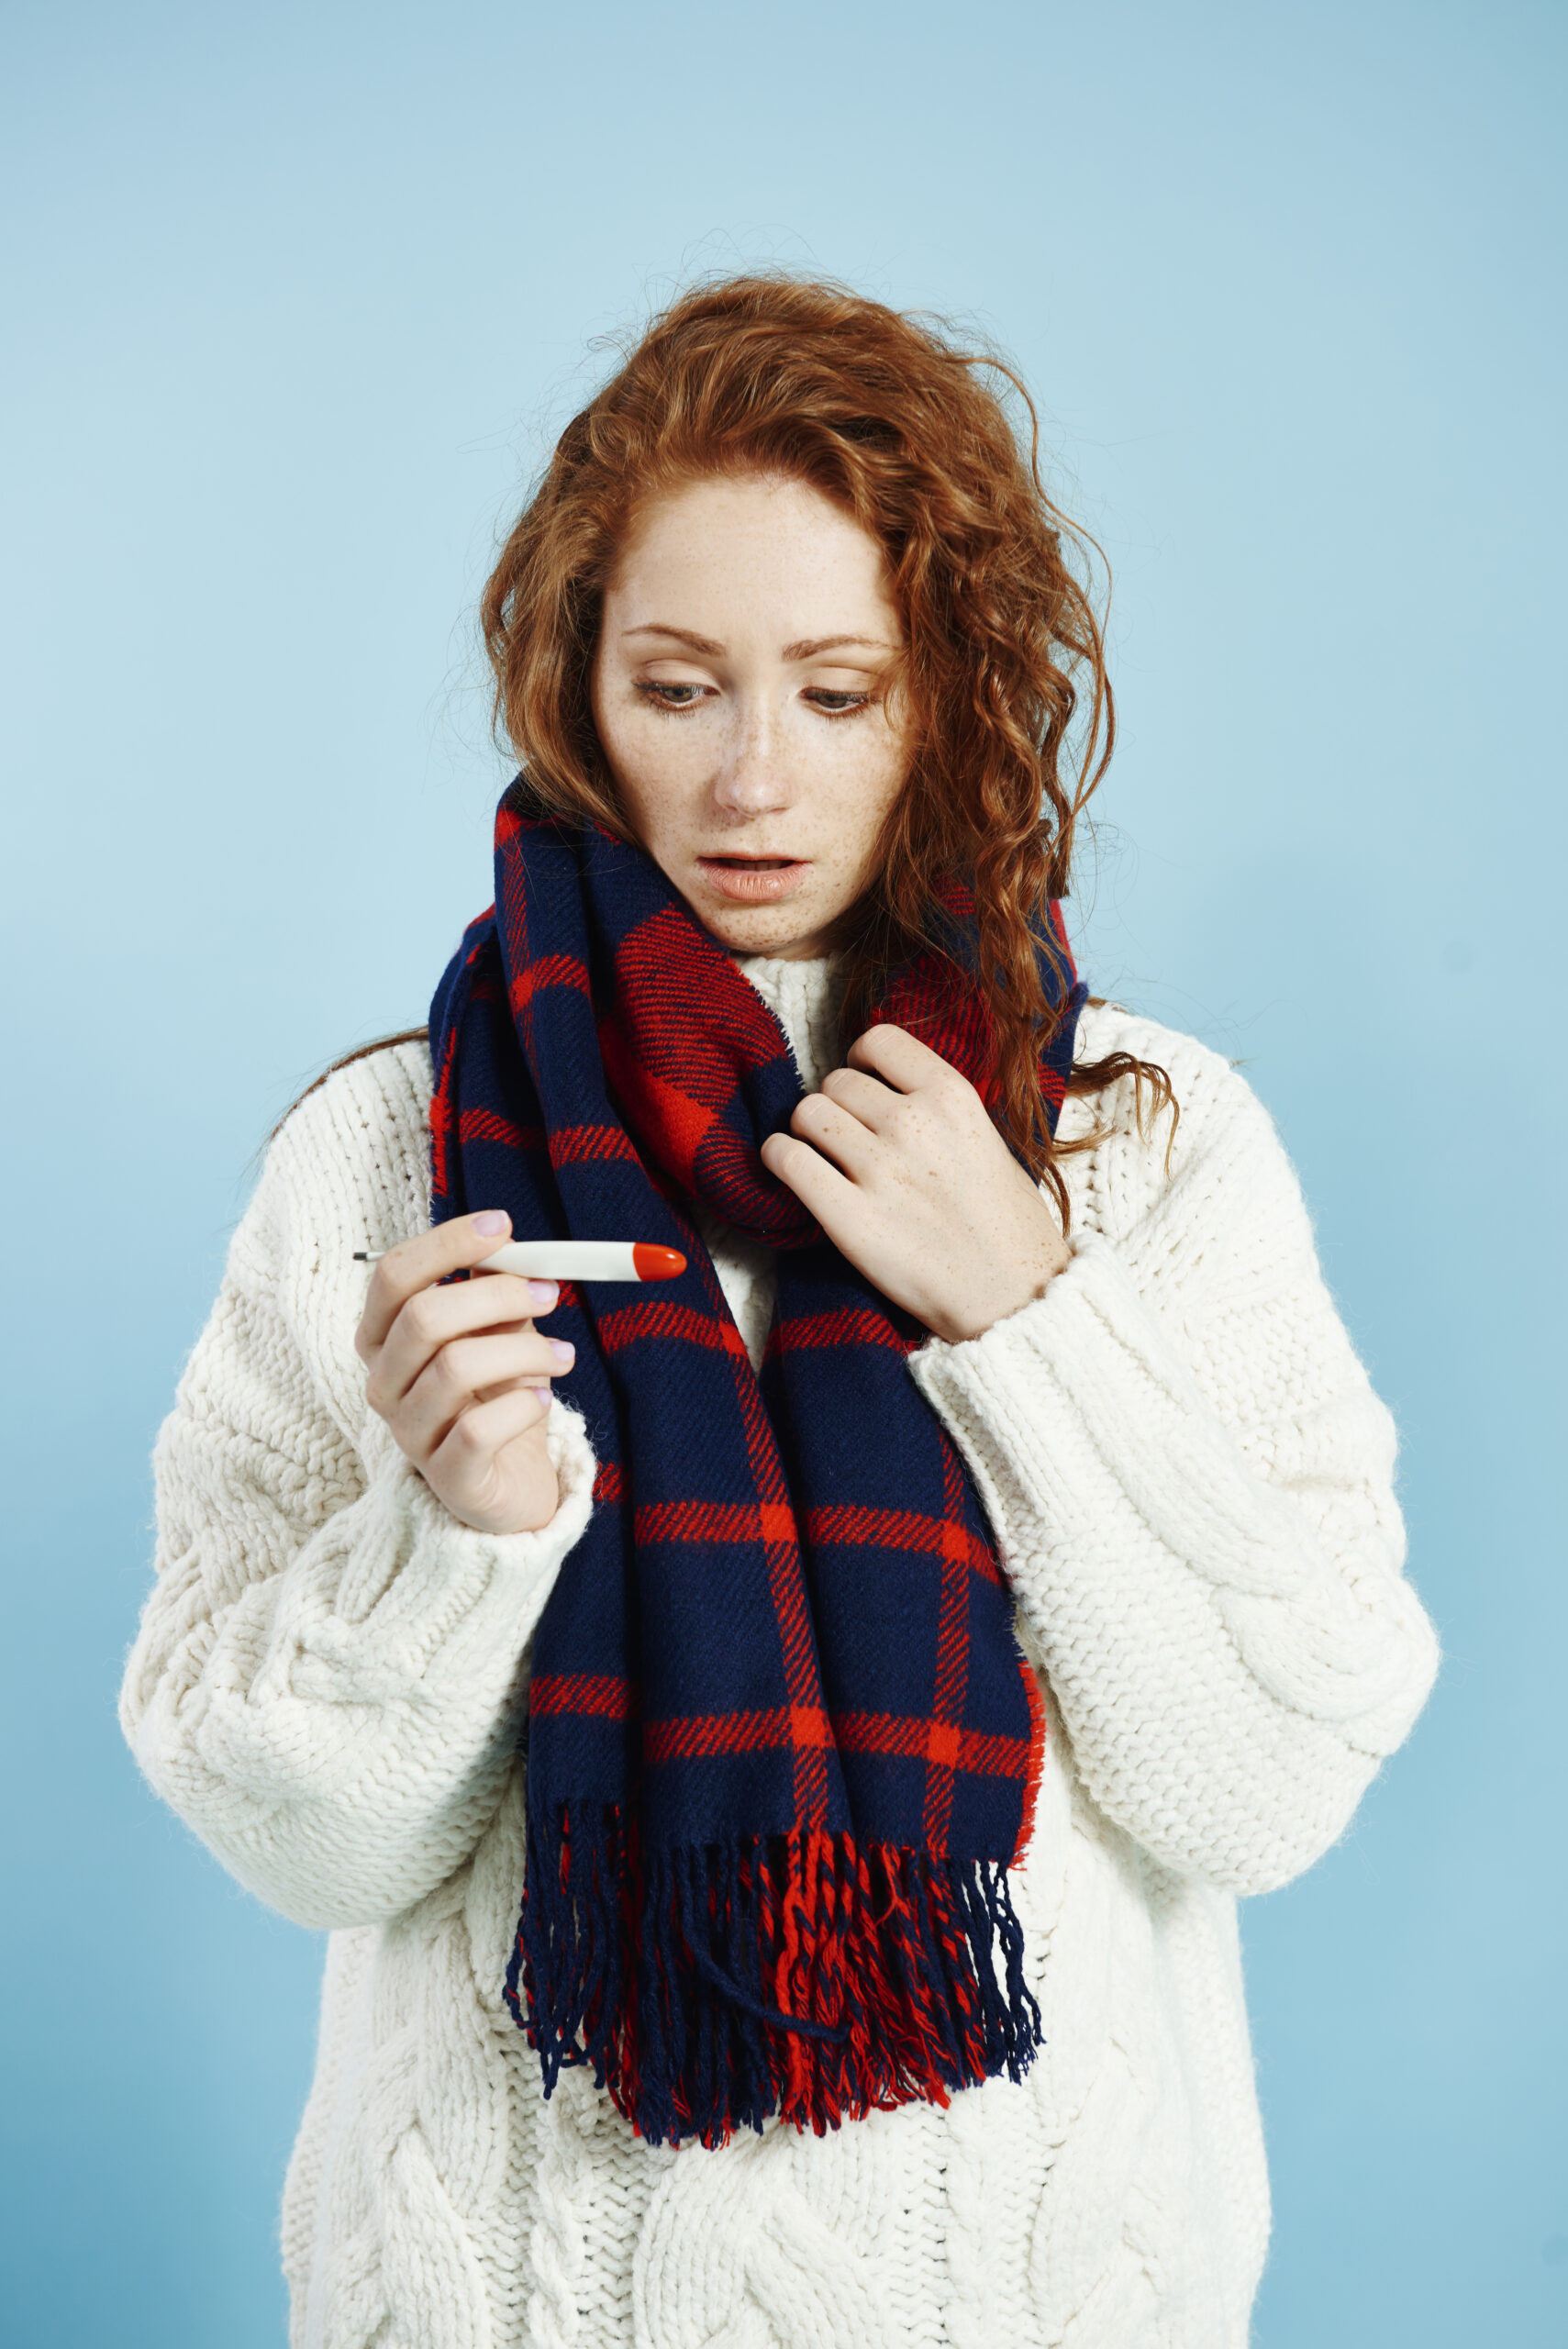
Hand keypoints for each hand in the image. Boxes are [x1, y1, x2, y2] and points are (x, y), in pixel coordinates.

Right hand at [355, 1210, 570, 1534]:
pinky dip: (521, 1407)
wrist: (510, 1480)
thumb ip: (495, 1290)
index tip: (503, 1224)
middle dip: (496, 1294)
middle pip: (423, 1317)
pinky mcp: (446, 1476)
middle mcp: (383, 1382)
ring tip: (563, 1355)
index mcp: (385, 1336)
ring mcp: (408, 1432)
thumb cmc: (496, 1395)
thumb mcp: (497, 1333)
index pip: (394, 1275)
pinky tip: (542, 1400)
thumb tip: (508, 1240)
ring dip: (523, 1350)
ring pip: (454, 1368)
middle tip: (552, 1292)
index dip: (446, 1243)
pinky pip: (478, 1430)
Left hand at [758, 1026, 1069, 1344]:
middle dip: (835, 1105)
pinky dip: (778, 1158)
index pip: (879, 1040)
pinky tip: (790, 1170)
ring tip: (821, 1155)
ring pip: (806, 1112)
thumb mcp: (987, 1141)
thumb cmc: (1007, 1225)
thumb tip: (883, 1092)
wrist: (1015, 1297)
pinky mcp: (848, 1218)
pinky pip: (787, 1158)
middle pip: (836, 1081)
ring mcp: (879, 1170)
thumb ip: (937, 1109)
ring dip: (807, 1131)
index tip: (861, 1081)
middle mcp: (914, 1123)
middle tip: (846, 1136)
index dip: (860, 1059)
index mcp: (953, 1097)